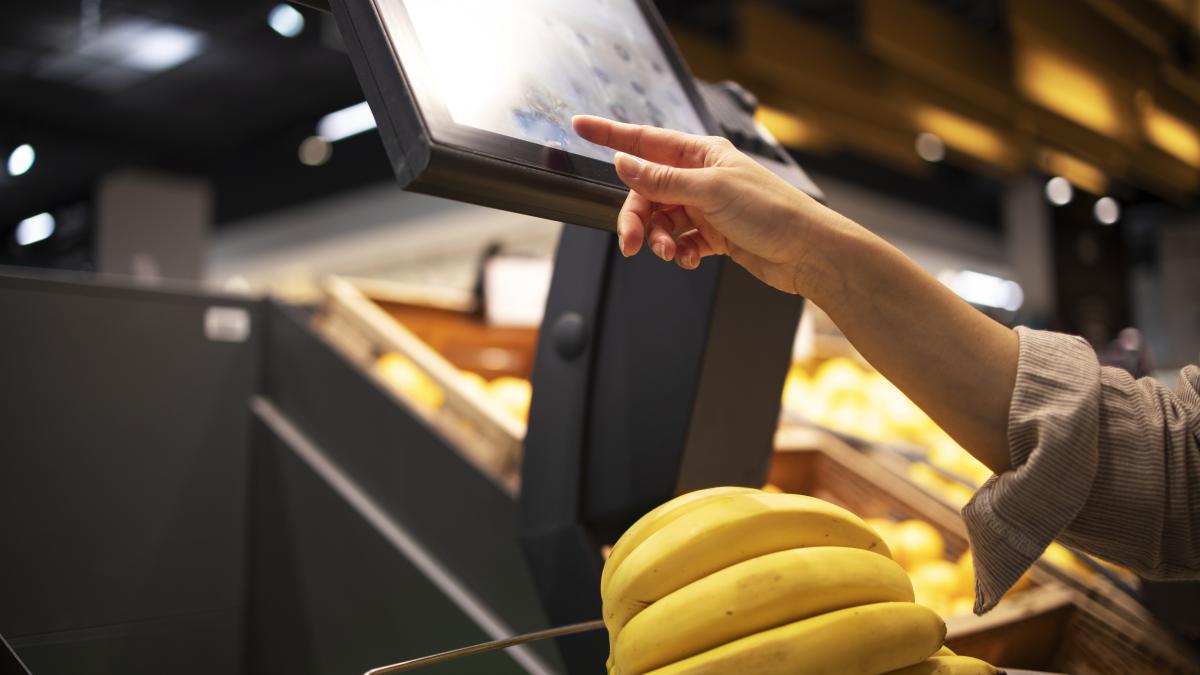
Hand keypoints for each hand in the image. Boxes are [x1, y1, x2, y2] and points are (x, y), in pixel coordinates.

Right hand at [572, 115, 850, 296]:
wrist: (807, 252)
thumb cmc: (773, 211)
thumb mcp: (710, 190)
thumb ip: (662, 181)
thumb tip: (624, 164)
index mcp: (701, 154)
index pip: (645, 141)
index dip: (610, 134)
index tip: (580, 127)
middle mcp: (701, 177)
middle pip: (647, 192)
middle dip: (637, 218)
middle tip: (632, 242)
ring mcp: (706, 207)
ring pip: (661, 221)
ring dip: (660, 239)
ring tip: (671, 252)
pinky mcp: (714, 235)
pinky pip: (680, 242)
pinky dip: (680, 252)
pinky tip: (690, 258)